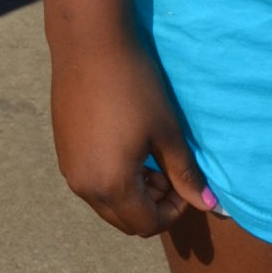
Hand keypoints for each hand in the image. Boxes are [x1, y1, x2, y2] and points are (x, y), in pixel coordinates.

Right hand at [49, 32, 216, 236]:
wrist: (89, 48)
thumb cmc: (135, 88)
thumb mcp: (167, 131)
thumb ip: (185, 173)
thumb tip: (208, 204)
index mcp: (112, 187)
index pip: (146, 224)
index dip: (173, 212)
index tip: (185, 184)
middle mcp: (84, 188)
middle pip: (124, 220)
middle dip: (152, 206)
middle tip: (170, 171)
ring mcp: (69, 172)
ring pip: (106, 204)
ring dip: (132, 194)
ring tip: (150, 157)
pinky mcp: (63, 155)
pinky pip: (91, 184)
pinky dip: (112, 180)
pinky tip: (126, 146)